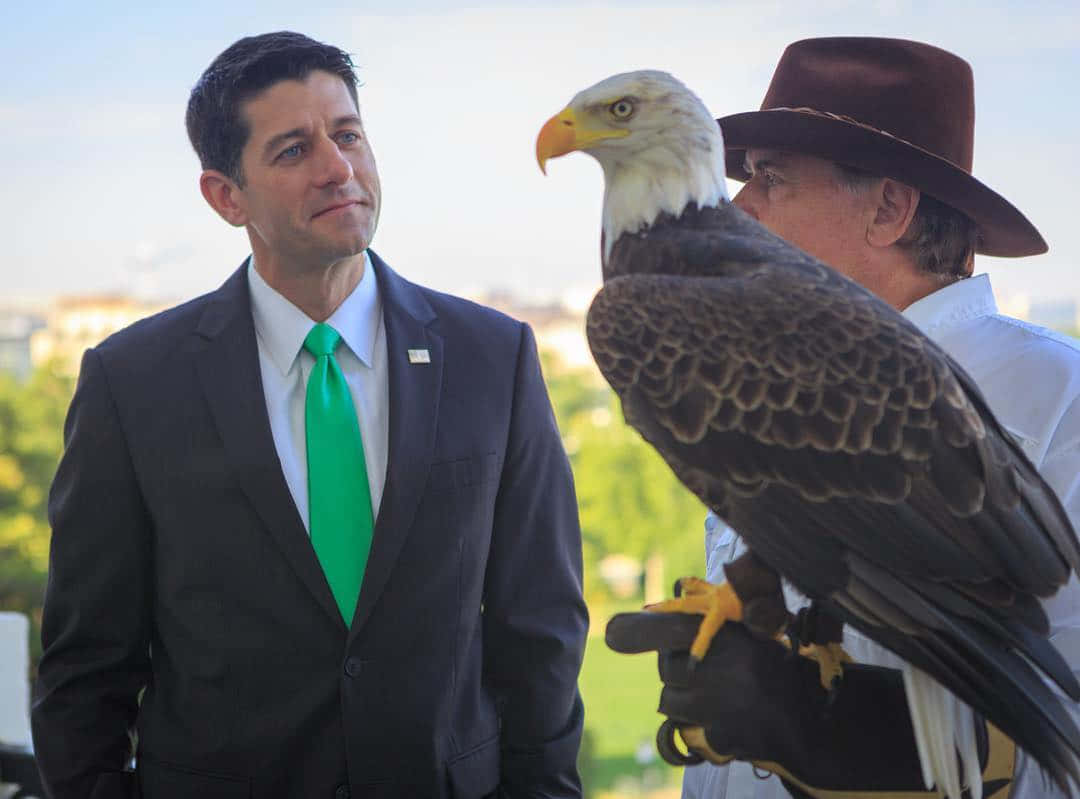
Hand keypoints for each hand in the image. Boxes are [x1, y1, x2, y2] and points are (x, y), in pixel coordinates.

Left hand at [605, 611, 931, 792]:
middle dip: (675, 668)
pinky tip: (723, 718)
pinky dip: (696, 726)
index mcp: (732, 637)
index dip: (638, 630)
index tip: (611, 632)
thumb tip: (670, 593)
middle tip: (700, 669)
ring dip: (682, 698)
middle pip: (667, 668)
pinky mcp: (721, 740)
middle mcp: (725, 671)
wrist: (816, 722)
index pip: (672, 629)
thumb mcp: (756, 629)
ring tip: (713, 694)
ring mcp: (722, 709)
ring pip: (670, 700)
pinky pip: (686, 730)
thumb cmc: (780, 667)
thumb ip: (715, 614)